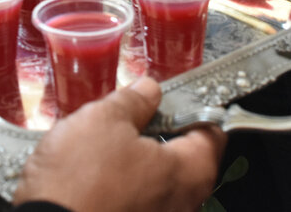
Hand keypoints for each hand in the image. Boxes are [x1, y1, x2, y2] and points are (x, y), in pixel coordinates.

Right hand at [13, 76, 223, 211]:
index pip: (211, 132)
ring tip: (102, 145)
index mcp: (190, 173)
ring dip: (135, 161)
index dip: (192, 107)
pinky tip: (92, 174)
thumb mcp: (104, 119)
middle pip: (183, 159)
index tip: (172, 95)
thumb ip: (134, 101)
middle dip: (157, 134)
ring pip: (155, 182)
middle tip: (130, 116)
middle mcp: (183, 205)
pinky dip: (120, 185)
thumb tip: (149, 90)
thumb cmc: (79, 179)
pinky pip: (134, 202)